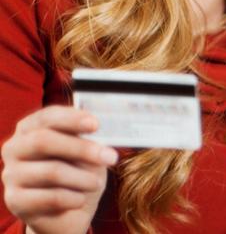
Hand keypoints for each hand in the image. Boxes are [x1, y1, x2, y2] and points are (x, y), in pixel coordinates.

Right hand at [1, 105, 117, 233]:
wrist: (67, 211)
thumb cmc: (78, 172)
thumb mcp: (86, 152)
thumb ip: (87, 140)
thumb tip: (100, 134)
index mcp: (31, 128)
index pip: (47, 117)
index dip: (72, 119)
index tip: (96, 124)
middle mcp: (15, 148)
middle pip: (44, 141)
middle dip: (81, 148)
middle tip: (110, 157)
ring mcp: (11, 175)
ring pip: (51, 172)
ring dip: (83, 178)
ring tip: (97, 183)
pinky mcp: (15, 201)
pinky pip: (50, 197)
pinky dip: (73, 198)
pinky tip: (81, 199)